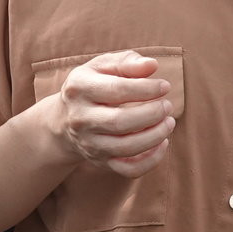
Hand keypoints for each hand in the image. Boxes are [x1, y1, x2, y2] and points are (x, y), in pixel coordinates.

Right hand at [41, 50, 173, 177]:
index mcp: (79, 88)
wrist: (63, 120)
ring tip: (169, 122)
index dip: (146, 89)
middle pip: (120, 122)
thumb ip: (127, 62)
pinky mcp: (100, 161)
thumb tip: (152, 65)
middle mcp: (80, 118)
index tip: (164, 86)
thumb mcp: (101, 66)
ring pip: (125, 148)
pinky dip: (150, 161)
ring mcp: (89, 143)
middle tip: (167, 106)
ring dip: (154, 136)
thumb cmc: (92, 86)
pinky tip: (162, 144)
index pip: (117, 90)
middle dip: (151, 114)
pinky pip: (128, 169)